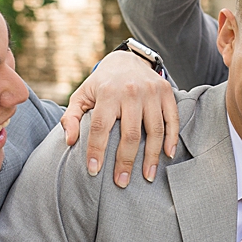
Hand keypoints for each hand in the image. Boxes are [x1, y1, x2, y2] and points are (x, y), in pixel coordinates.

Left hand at [62, 50, 178, 185]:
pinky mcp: (167, 92)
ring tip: (147, 177)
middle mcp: (131, 91)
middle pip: (131, 134)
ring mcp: (152, 91)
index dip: (96, 150)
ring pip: (155, 130)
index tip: (93, 170)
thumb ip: (70, 117)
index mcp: (107, 92)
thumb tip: (69, 142)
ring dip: (151, 157)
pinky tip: (166, 156)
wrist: (126, 59)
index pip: (100, 126)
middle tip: (121, 182)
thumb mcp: (81, 95)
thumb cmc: (101, 84)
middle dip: (125, 162)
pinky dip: (171, 139)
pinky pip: (172, 120)